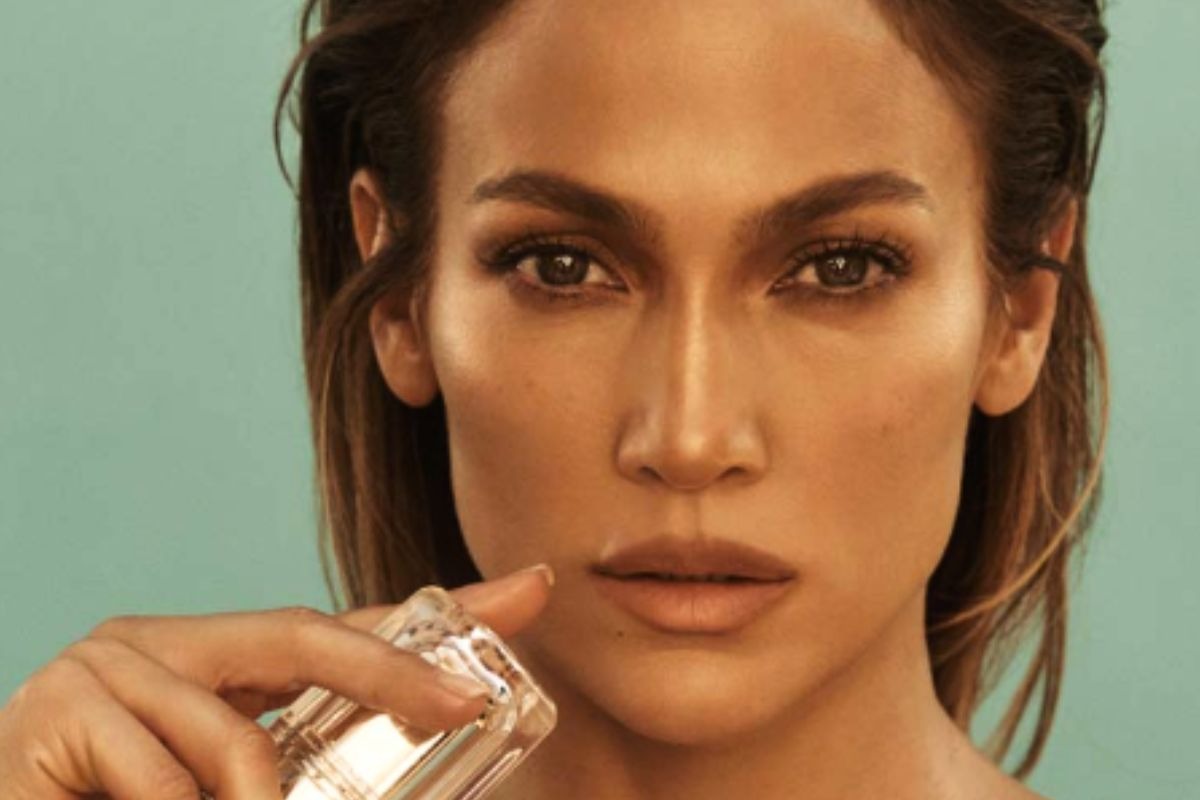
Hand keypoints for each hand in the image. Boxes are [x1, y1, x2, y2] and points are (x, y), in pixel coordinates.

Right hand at [0, 563, 554, 798]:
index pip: (341, 628)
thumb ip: (308, 779)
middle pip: (308, 636)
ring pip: (237, 744)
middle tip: (466, 707)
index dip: (440, 614)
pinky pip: (164, 780)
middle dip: (397, 673)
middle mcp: (168, 643)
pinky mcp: (59, 707)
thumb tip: (412, 777)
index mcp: (217, 668)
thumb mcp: (240, 792)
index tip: (533, 590)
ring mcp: (109, 664)